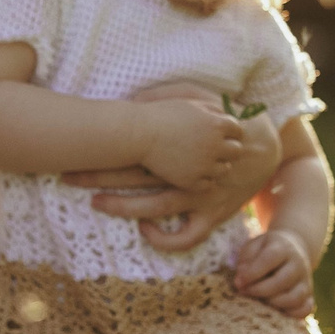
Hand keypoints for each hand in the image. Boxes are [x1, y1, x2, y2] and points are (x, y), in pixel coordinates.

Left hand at [86, 107, 282, 251]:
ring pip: (155, 207)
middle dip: (98, 175)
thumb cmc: (227, 117)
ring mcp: (199, 195)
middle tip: (67, 176)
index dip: (101, 147)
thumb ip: (167, 94)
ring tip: (97, 203)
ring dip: (122, 207)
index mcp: (178, 144)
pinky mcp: (213, 214)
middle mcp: (185, 171)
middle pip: (134, 175)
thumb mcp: (200, 96)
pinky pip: (187, 235)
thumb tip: (133, 97)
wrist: (266, 144)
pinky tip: (146, 232)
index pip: (133, 145)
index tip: (74, 145)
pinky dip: (166, 238)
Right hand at [137, 98, 247, 192]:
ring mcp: (204, 165)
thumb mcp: (191, 103)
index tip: (218, 133)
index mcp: (217, 124)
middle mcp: (214, 146)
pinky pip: (208, 184)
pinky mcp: (192, 181)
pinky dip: (203, 178)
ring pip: (224, 169)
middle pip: (236, 151)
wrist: (139, 135)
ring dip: (216, 164)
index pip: (238, 131)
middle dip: (227, 148)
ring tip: (201, 158)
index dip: (229, 132)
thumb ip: (213, 109)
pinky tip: (193, 170)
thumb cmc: (163, 115)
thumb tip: (229, 115)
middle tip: (213, 147)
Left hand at [233, 228, 316, 315]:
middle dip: (259, 290)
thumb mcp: (253, 247)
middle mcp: (298, 264)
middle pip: (282, 281)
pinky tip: (275, 311)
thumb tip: (241, 281)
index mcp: (283, 248)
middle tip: (245, 292)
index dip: (252, 273)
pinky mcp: (309, 296)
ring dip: (273, 304)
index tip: (238, 282)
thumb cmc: (266, 251)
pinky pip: (305, 310)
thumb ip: (245, 261)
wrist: (293, 250)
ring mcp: (306, 281)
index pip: (270, 259)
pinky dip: (290, 314)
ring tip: (260, 301)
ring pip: (295, 298)